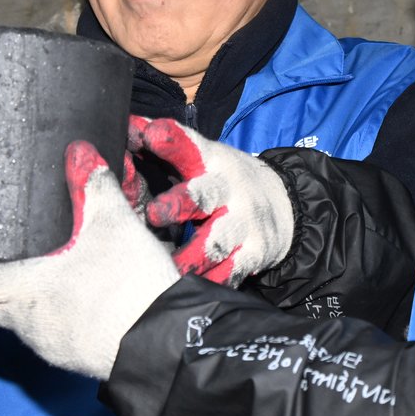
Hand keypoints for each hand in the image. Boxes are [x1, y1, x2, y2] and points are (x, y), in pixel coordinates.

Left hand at [0, 141, 179, 380]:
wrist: (163, 345)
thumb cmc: (130, 286)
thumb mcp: (114, 225)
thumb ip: (92, 186)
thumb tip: (78, 149)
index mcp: (27, 287)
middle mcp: (28, 320)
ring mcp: (48, 344)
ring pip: (11, 323)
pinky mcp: (70, 357)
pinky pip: (39, 336)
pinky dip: (32, 319)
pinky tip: (48, 307)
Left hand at [129, 116, 294, 286]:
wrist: (286, 206)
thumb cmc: (224, 181)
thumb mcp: (204, 157)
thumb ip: (168, 145)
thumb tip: (128, 125)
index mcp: (211, 162)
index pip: (189, 147)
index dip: (170, 141)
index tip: (150, 136)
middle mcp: (227, 191)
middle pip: (203, 195)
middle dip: (179, 203)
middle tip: (155, 214)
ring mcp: (242, 224)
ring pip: (215, 241)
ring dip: (191, 255)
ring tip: (168, 268)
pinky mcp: (253, 254)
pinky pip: (230, 272)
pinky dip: (212, 282)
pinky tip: (190, 290)